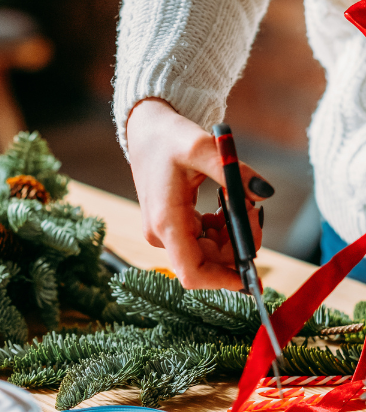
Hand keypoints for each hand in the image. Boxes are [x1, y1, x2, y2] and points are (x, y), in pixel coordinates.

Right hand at [127, 98, 273, 290]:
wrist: (145, 130)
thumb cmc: (168, 137)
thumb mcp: (202, 148)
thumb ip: (234, 172)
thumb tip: (265, 193)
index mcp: (166, 222)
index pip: (193, 274)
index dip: (224, 281)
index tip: (252, 274)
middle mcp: (162, 233)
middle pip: (208, 262)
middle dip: (238, 243)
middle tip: (254, 209)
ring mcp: (165, 231)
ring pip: (209, 252)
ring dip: (232, 234)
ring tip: (240, 200)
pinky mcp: (170, 226)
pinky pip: (203, 240)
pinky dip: (221, 228)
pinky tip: (225, 204)